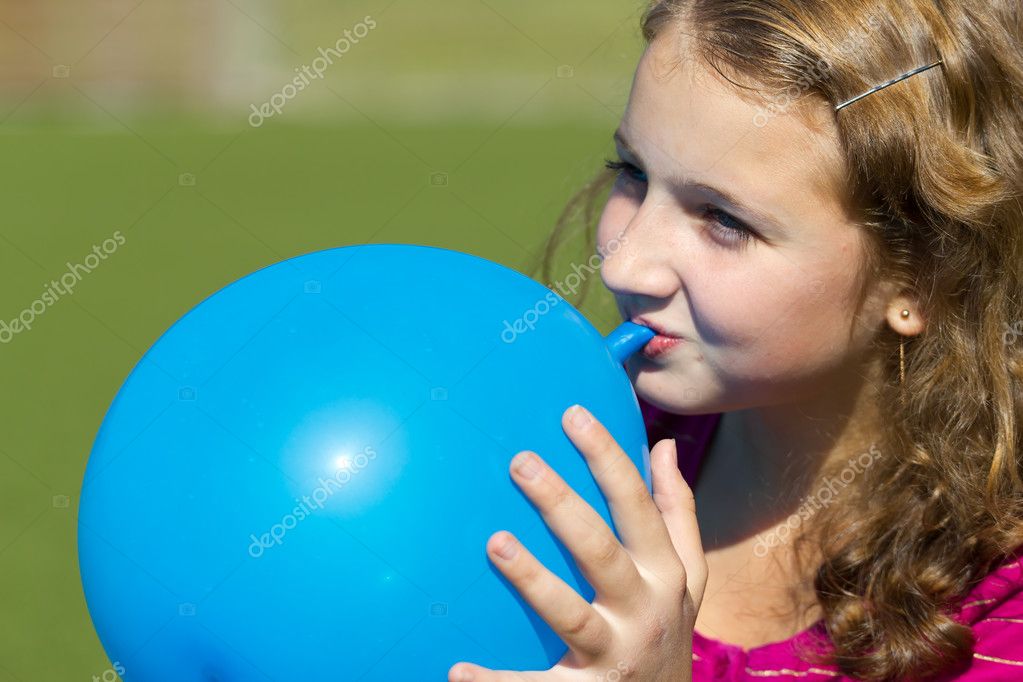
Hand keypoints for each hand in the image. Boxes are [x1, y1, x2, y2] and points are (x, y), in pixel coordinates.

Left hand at [448, 404, 706, 681]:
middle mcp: (644, 610)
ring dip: (533, 579)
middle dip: (562, 505)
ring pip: (572, 613)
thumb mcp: (687, 576)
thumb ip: (677, 513)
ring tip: (495, 543)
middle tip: (520, 463)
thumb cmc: (667, 629)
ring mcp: (614, 654)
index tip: (572, 414)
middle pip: (601, 550)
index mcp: (665, 573)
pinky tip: (457, 670)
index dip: (607, 458)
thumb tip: (664, 446)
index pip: (637, 506)